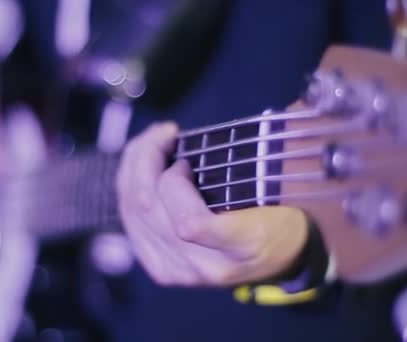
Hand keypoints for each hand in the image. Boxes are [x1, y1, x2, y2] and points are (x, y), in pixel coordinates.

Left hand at [116, 122, 308, 285]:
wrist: (277, 261)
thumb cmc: (277, 216)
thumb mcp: (276, 193)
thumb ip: (234, 175)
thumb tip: (180, 147)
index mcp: (242, 245)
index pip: (189, 224)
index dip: (174, 183)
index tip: (186, 159)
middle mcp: (204, 266)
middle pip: (148, 207)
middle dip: (146, 156)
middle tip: (163, 132)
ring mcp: (178, 272)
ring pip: (131, 210)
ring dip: (134, 165)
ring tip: (152, 142)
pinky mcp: (160, 269)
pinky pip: (130, 222)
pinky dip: (128, 186)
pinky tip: (139, 166)